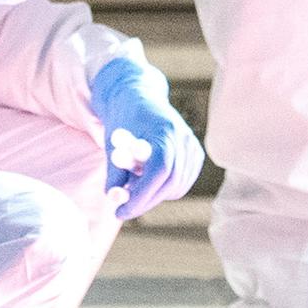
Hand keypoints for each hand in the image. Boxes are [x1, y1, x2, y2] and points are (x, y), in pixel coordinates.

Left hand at [87, 57, 204, 220]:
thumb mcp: (111, 144)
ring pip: (178, 185)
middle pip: (172, 181)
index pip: (160, 170)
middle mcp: (183, 136)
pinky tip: (149, 182)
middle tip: (124, 211)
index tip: (120, 212)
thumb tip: (114, 198)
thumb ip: (114, 171)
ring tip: (134, 190)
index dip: (141, 195)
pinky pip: (183, 182)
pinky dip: (166, 189)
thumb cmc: (122, 119)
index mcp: (163, 129)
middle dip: (146, 201)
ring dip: (155, 196)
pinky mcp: (195, 152)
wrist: (138, 95)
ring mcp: (192, 144)